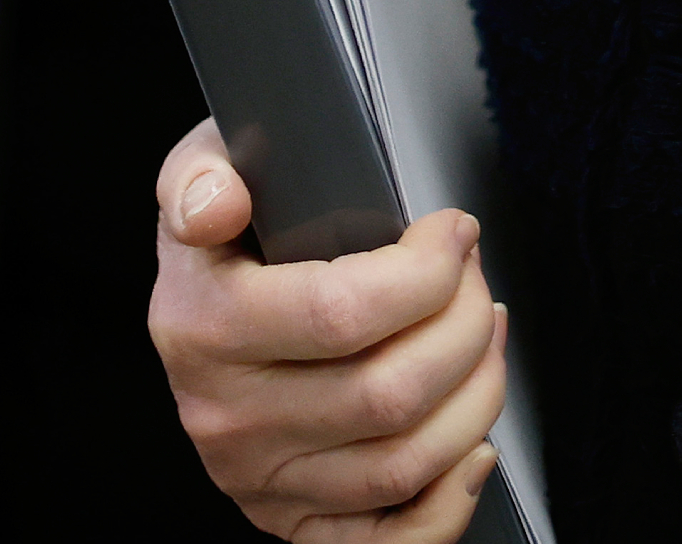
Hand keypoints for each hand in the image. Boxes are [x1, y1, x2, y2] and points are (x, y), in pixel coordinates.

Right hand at [150, 119, 505, 540]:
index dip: (425, 273)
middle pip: (388, 393)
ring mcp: (260, 480)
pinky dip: (450, 503)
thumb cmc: (225, 235)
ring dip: (476, 395)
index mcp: (202, 328)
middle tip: (476, 279)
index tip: (454, 231)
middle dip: (463, 326)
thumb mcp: (197, 175)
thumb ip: (200, 175)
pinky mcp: (293, 520)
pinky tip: (474, 446)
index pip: (339, 313)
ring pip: (403, 463)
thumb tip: (218, 203)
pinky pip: (387, 542)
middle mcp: (226, 417)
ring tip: (484, 334)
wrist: (198, 310)